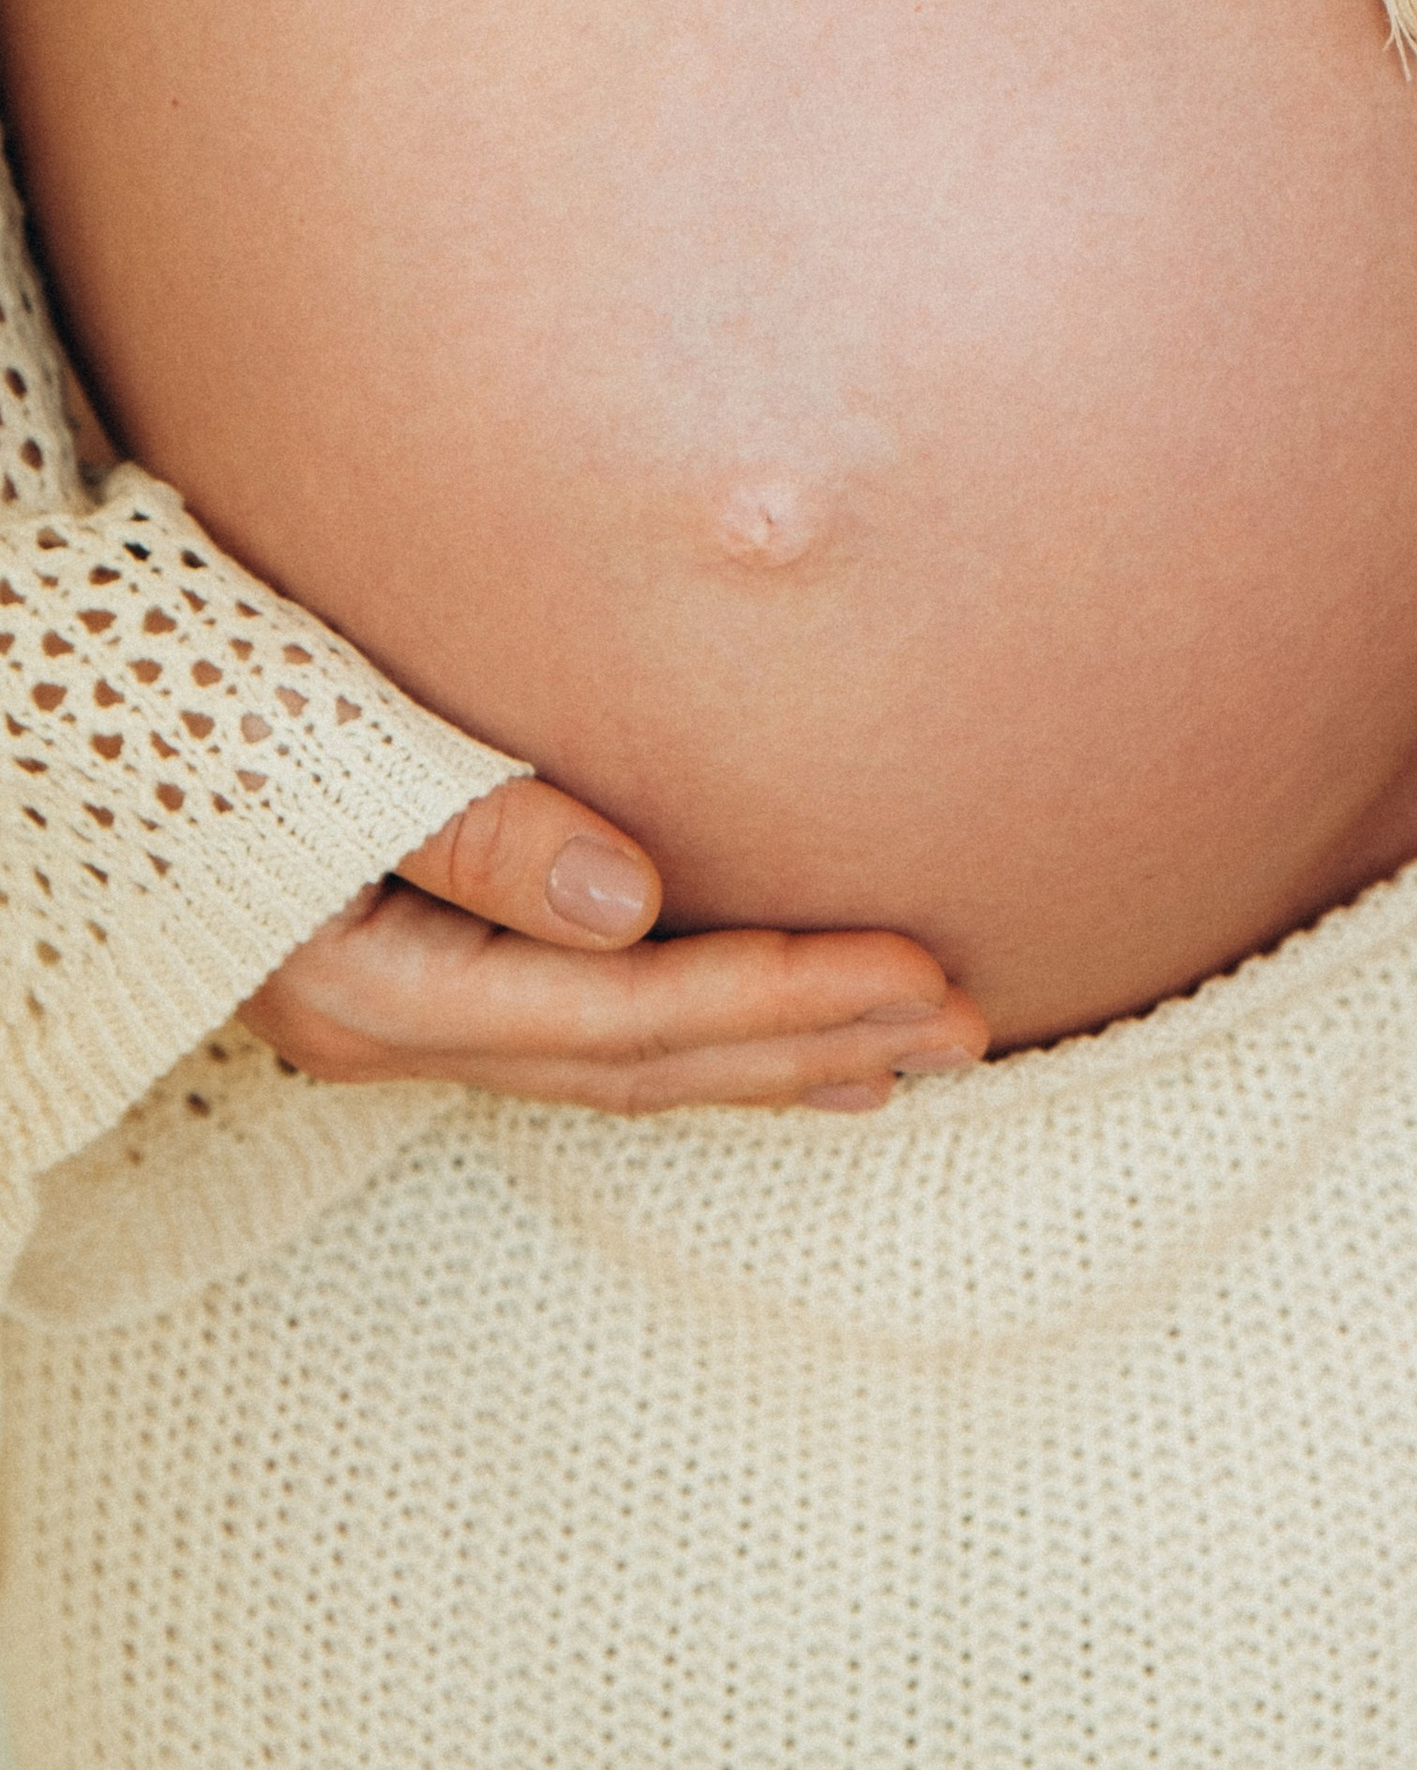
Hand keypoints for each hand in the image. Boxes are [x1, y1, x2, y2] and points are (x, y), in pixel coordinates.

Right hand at [240, 774, 985, 1112]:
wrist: (56, 709)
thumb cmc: (180, 704)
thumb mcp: (315, 750)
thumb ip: (472, 826)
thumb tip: (631, 901)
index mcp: (374, 988)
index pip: (628, 1013)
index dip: (783, 996)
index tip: (922, 970)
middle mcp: (388, 1031)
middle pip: (643, 1063)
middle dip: (812, 1044)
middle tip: (972, 1029)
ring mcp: (393, 1021)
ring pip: (623, 1065)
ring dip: (775, 1055)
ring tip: (915, 1052)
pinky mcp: (407, 982)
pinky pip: (585, 1034)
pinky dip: (699, 1037)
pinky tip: (783, 1044)